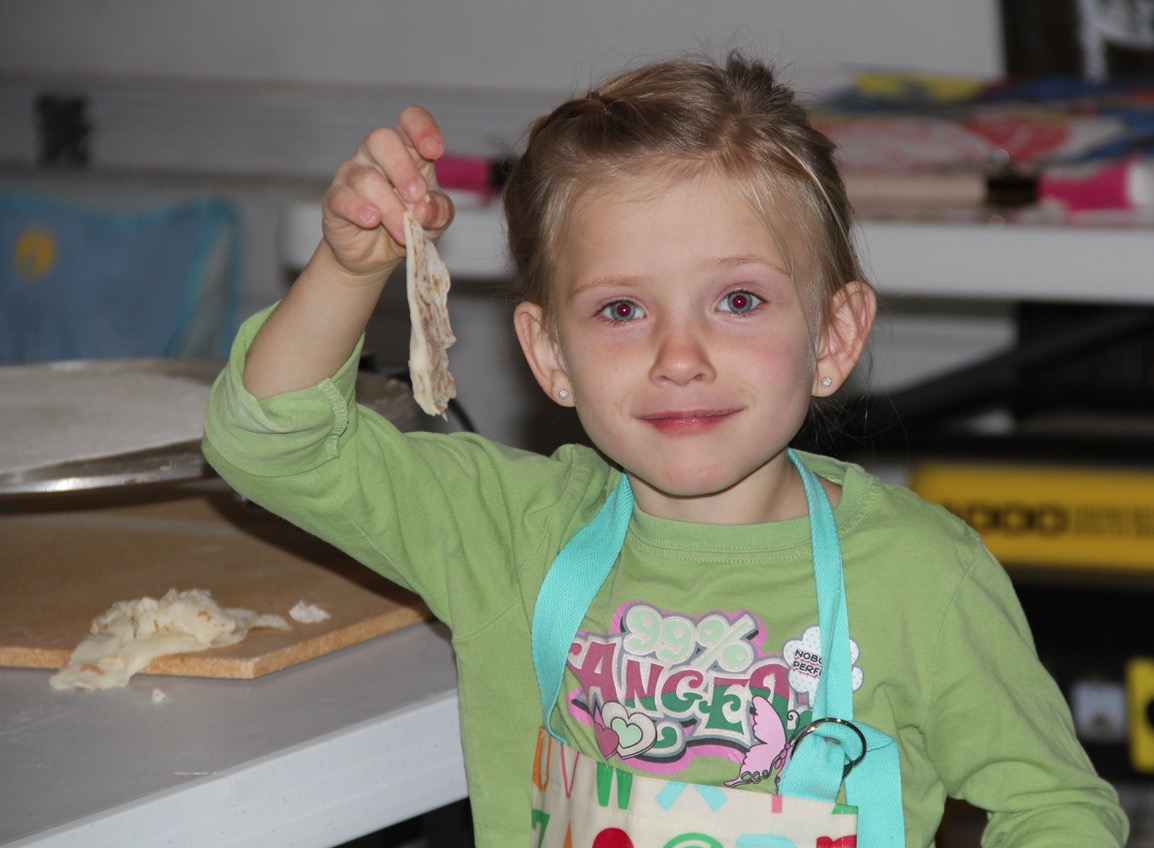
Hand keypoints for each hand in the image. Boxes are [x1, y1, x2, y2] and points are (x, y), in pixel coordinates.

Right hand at [321, 106, 454, 278]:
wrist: (376, 258)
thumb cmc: (408, 226)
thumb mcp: (435, 220)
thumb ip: (439, 211)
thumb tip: (426, 209)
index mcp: (406, 151)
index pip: (410, 120)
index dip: (422, 128)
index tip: (435, 150)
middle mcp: (375, 156)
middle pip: (381, 138)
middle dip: (402, 168)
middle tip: (417, 196)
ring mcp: (351, 176)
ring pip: (366, 178)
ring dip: (391, 207)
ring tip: (404, 231)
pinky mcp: (334, 201)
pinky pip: (343, 198)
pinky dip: (360, 209)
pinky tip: (372, 220)